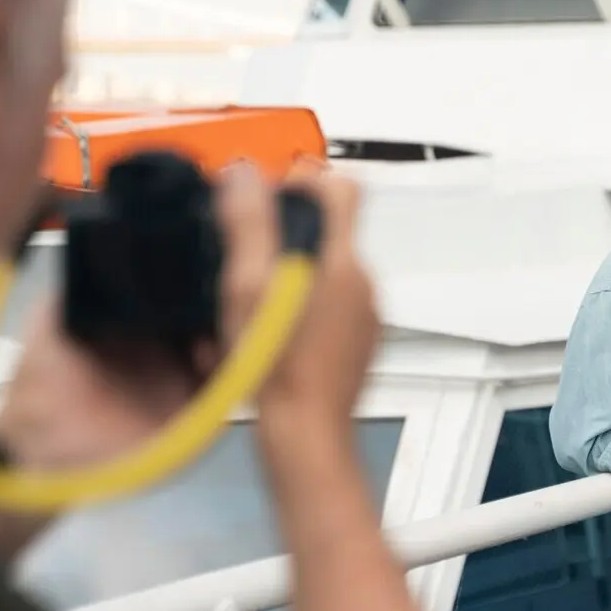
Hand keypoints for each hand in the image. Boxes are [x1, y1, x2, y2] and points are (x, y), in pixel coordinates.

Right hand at [216, 160, 379, 437]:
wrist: (305, 436)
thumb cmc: (278, 369)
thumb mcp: (247, 289)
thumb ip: (250, 226)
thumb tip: (246, 174)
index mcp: (341, 261)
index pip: (343, 188)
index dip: (306, 182)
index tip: (271, 198)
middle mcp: (363, 283)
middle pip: (331, 231)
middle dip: (287, 237)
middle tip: (244, 257)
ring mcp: (365, 316)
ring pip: (328, 272)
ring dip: (291, 277)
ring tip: (249, 303)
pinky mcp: (359, 344)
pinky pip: (330, 309)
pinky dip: (300, 311)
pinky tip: (268, 334)